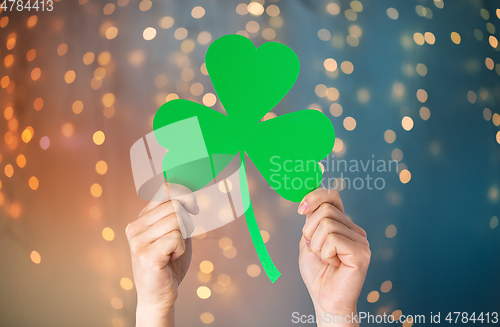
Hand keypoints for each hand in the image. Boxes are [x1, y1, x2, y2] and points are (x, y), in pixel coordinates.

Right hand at [126, 183, 197, 326]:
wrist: (160, 294)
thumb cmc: (170, 263)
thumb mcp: (175, 233)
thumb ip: (178, 214)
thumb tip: (189, 194)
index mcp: (141, 219)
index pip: (164, 191)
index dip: (184, 195)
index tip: (194, 208)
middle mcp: (135, 227)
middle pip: (174, 206)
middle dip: (187, 222)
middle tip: (181, 240)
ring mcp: (138, 240)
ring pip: (176, 221)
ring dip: (183, 238)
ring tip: (172, 252)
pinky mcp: (146, 254)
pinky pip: (175, 238)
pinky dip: (180, 249)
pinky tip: (170, 259)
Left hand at [298, 188, 369, 325]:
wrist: (325, 300)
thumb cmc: (317, 273)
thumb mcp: (309, 240)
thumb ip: (311, 220)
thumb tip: (308, 198)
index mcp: (344, 225)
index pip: (332, 196)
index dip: (314, 196)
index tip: (300, 209)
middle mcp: (355, 230)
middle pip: (325, 210)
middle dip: (310, 230)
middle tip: (315, 250)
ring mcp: (361, 241)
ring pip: (326, 224)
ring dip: (316, 245)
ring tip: (325, 260)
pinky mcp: (361, 253)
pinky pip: (332, 239)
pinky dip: (325, 253)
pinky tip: (333, 265)